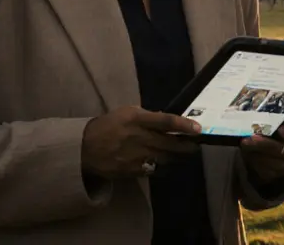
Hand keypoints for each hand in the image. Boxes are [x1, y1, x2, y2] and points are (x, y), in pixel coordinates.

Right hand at [81, 106, 201, 179]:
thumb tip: (169, 122)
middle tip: (196, 145)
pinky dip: (164, 166)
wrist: (85, 148)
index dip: (184, 126)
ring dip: (178, 157)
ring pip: (165, 159)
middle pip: (170, 144)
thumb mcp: (127, 113)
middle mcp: (137, 137)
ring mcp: (134, 156)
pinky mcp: (131, 171)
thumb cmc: (110, 125)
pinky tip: (168, 162)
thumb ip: (149, 116)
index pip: (166, 122)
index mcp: (136, 119)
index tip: (198, 129)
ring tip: (185, 154)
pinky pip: (155, 170)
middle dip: (187, 146)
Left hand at [240, 121, 283, 183]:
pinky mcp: (275, 175)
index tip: (280, 129)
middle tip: (251, 138)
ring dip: (256, 153)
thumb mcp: (281, 122)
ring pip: (272, 163)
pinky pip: (264, 171)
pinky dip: (253, 161)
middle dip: (265, 144)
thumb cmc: (278, 130)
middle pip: (283, 150)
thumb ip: (275, 117)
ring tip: (244, 143)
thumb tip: (262, 106)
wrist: (276, 150)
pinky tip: (246, 153)